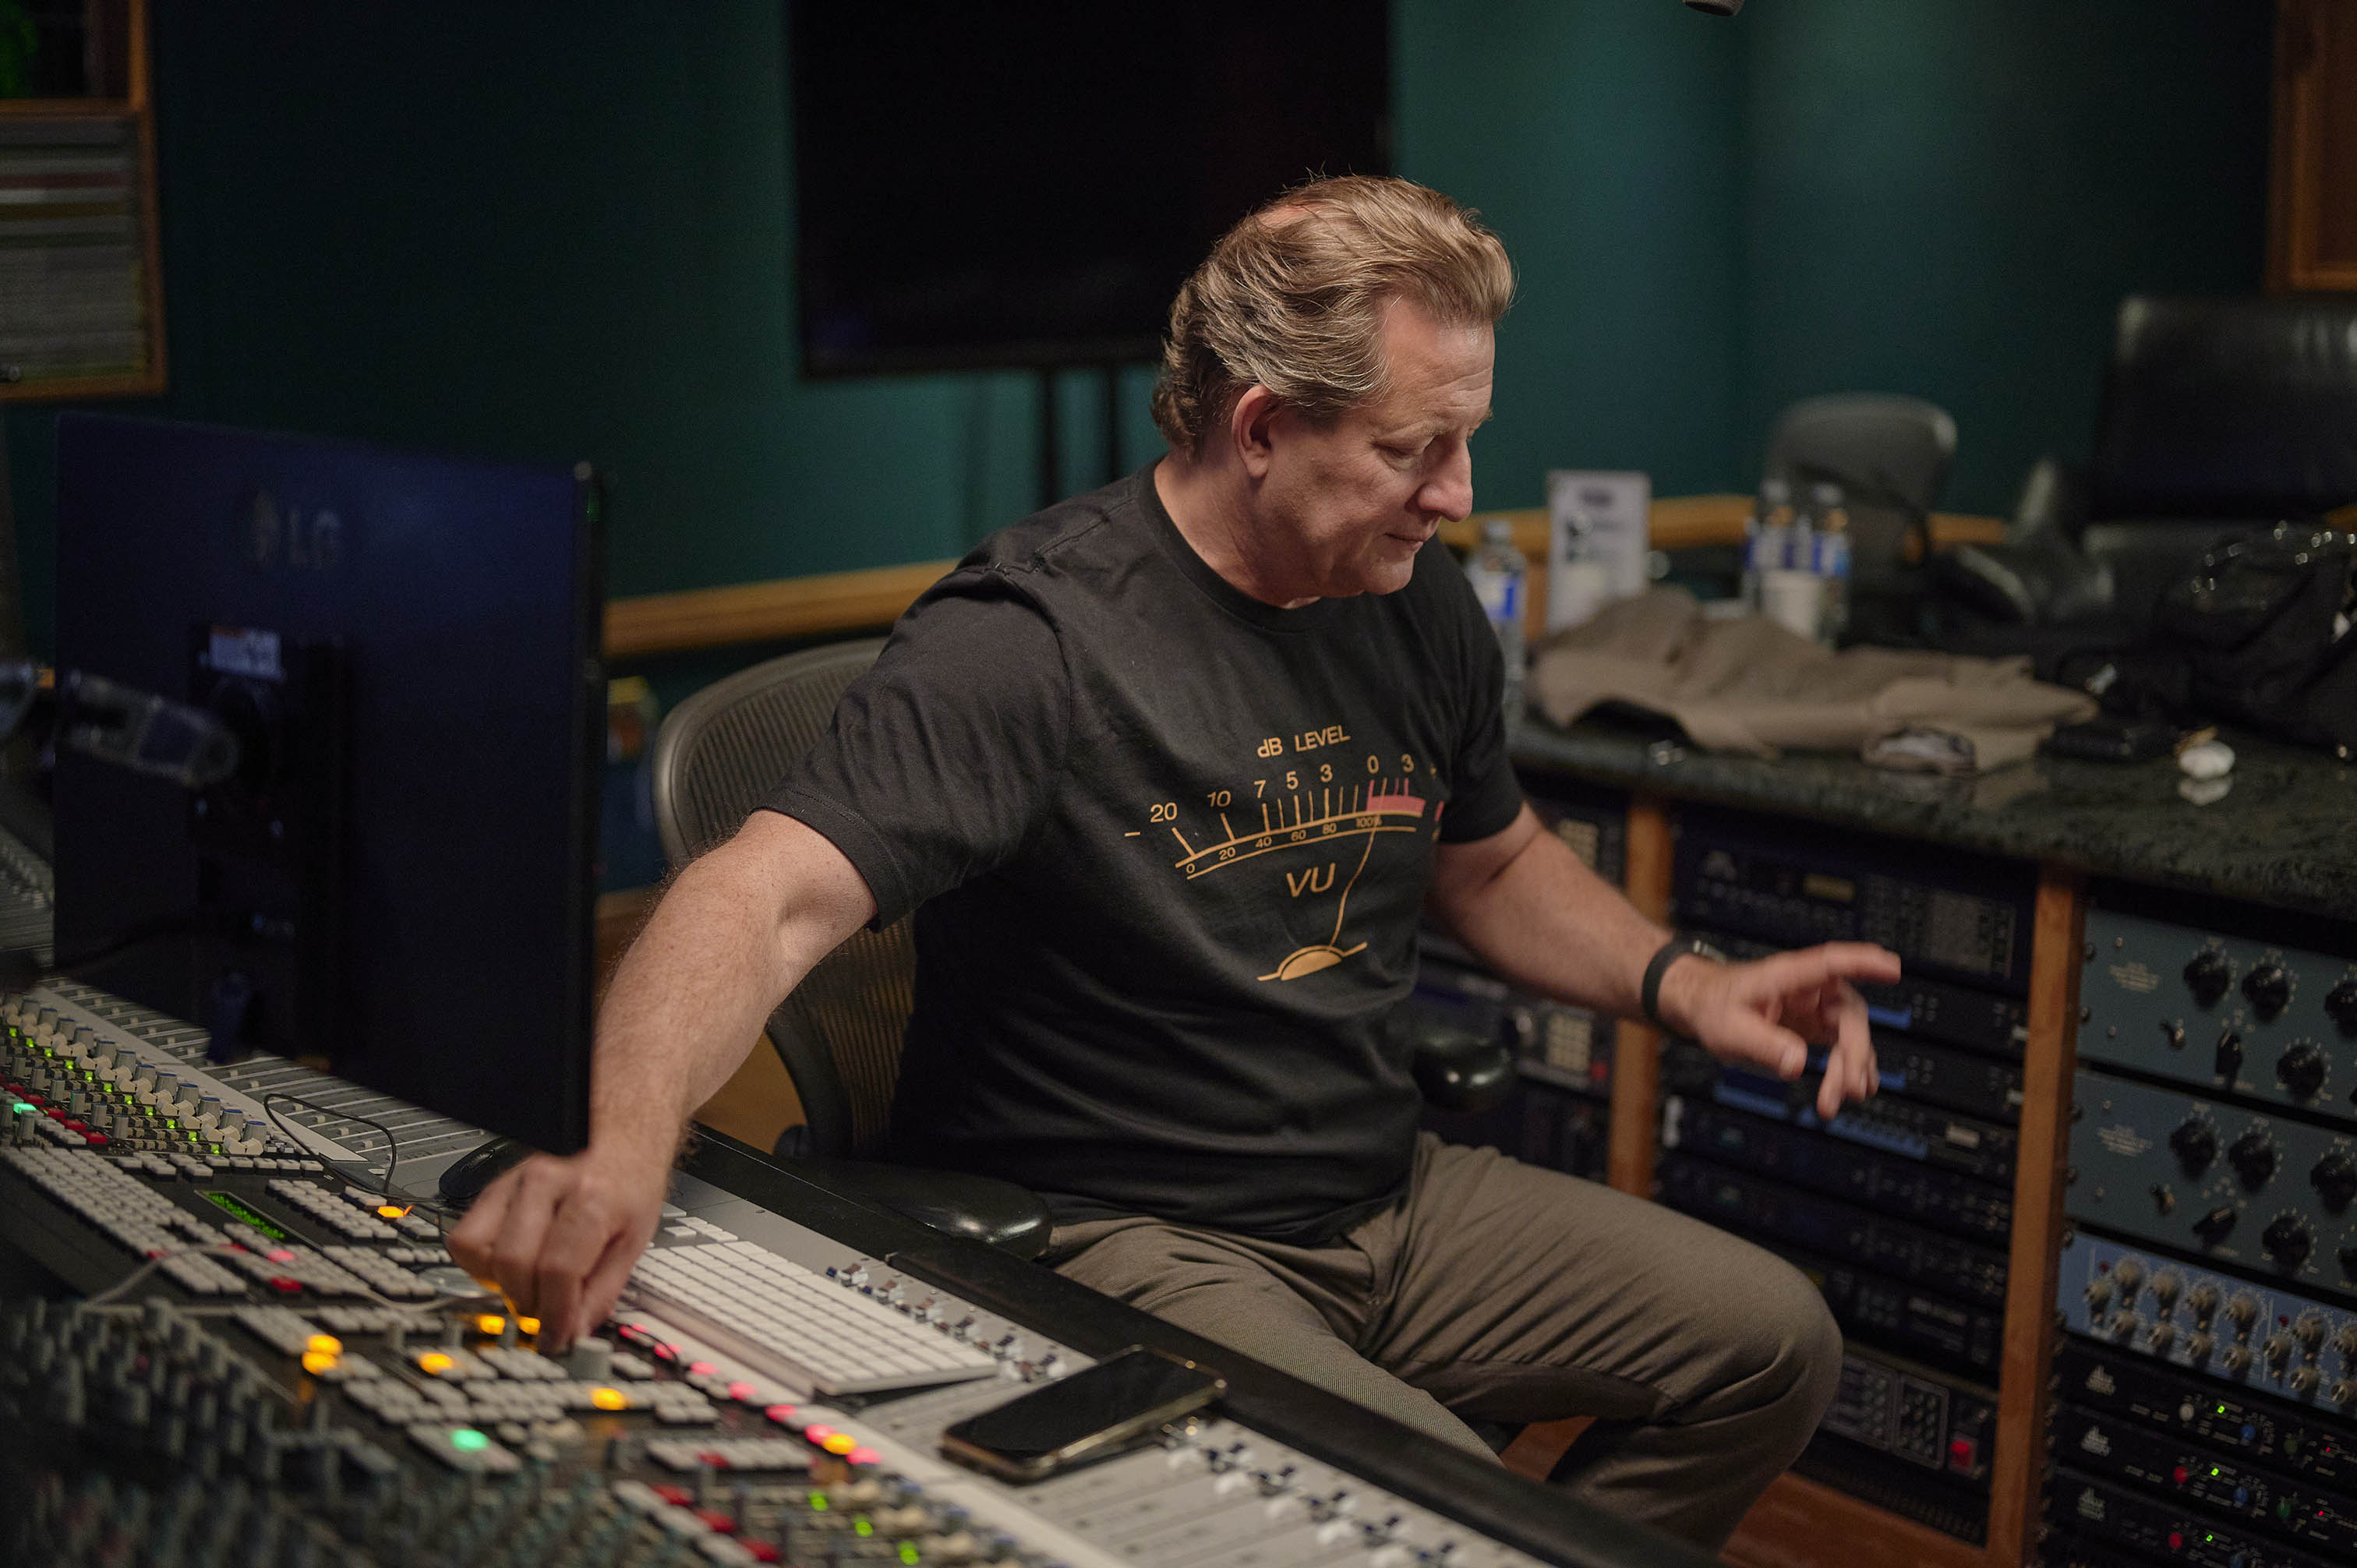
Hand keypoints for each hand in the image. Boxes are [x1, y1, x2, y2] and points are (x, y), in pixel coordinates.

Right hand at [445, 1136, 671, 1349]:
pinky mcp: (494, 1187)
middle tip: (545, 1314)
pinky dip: (481, 1263)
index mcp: (592, 1198)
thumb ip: (604, 1292)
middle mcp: (549, 1184)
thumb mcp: (635, 1240)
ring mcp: (516, 1182)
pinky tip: (510, 1265)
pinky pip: (465, 1236)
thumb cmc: (629, 1182)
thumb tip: (572, 1333)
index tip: (557, 1337)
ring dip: (502, 1284)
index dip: (555, 1314)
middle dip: (528, 1303)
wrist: (617, 1134)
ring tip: (530, 1286)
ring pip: (481, 1250)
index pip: (559, 1270)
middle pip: (514, 1262)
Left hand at [1656, 941, 1900, 1119]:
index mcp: (1788, 976)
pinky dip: (1848, 1069)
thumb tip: (1797, 1064)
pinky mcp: (1816, 1026)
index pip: (1831, 963)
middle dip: (1853, 1054)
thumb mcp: (1729, 1030)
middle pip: (1849, 1016)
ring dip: (1851, 1068)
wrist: (1702, 1008)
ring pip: (1851, 1036)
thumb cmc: (1714, 1008)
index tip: (1892, 967)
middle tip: (1847, 1090)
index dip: (1863, 963)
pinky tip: (1851, 1091)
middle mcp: (1810, 989)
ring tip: (1837, 1101)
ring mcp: (1816, 1007)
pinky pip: (1843, 1047)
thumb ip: (1762, 1045)